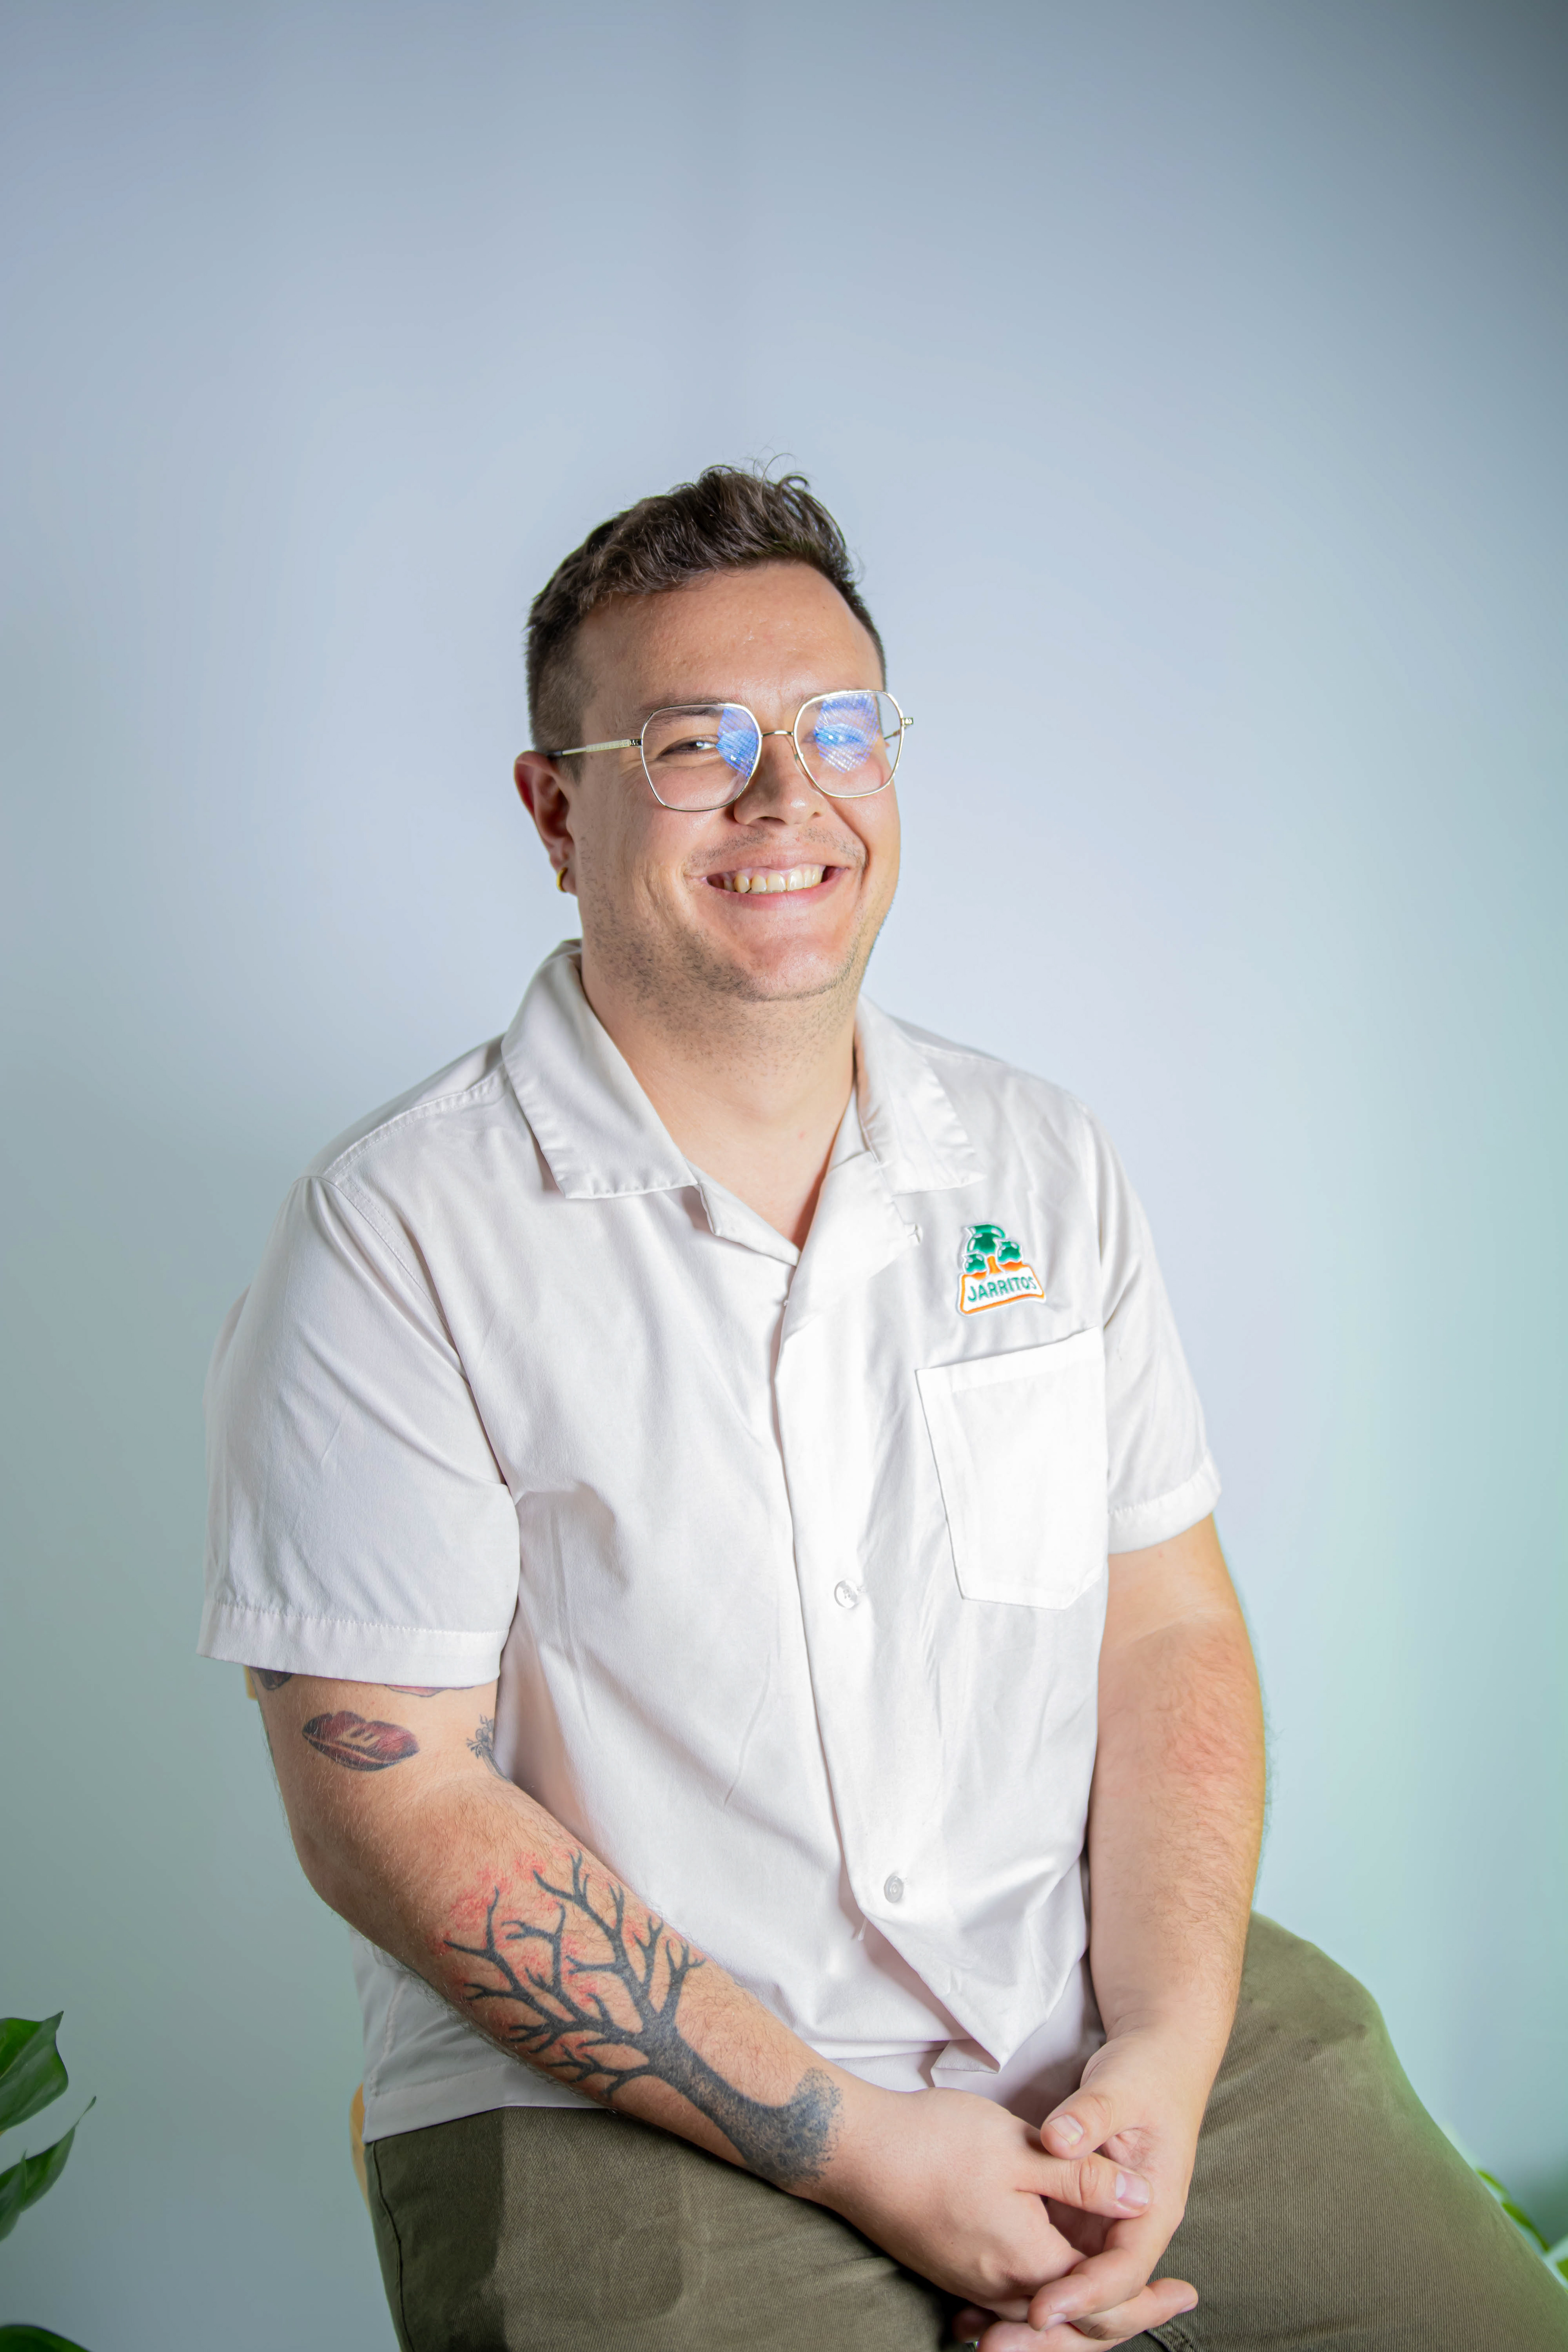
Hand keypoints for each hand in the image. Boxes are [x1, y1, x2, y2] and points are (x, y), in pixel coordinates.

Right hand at [813, 2080, 1155, 2317]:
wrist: (856, 2153)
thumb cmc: (937, 2143)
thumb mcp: (1023, 2149)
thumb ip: (1085, 2178)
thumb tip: (1142, 2197)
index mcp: (1029, 2263)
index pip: (1105, 2298)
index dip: (1150, 2298)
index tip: (1188, 2292)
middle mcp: (1002, 2290)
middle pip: (1078, 2324)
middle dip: (1128, 2316)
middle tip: (1172, 2300)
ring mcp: (972, 2284)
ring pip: (1044, 2316)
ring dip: (1086, 2309)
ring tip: (1123, 2291)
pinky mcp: (952, 2270)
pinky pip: (1011, 2303)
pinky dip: (1044, 2301)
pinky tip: (1053, 2283)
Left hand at [948, 2029, 1206, 2345]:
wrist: (1160, 2065)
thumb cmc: (1144, 2077)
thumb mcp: (1120, 2090)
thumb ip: (1090, 2116)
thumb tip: (1060, 2141)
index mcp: (1153, 2212)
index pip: (1121, 2273)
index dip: (1082, 2295)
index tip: (1039, 2310)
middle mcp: (1131, 2235)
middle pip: (1099, 2306)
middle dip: (1052, 2334)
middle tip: (995, 2347)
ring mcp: (1105, 2234)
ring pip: (1076, 2300)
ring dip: (1033, 2327)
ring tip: (977, 2339)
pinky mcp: (1080, 2225)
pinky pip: (1057, 2275)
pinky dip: (1021, 2296)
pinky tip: (974, 2313)